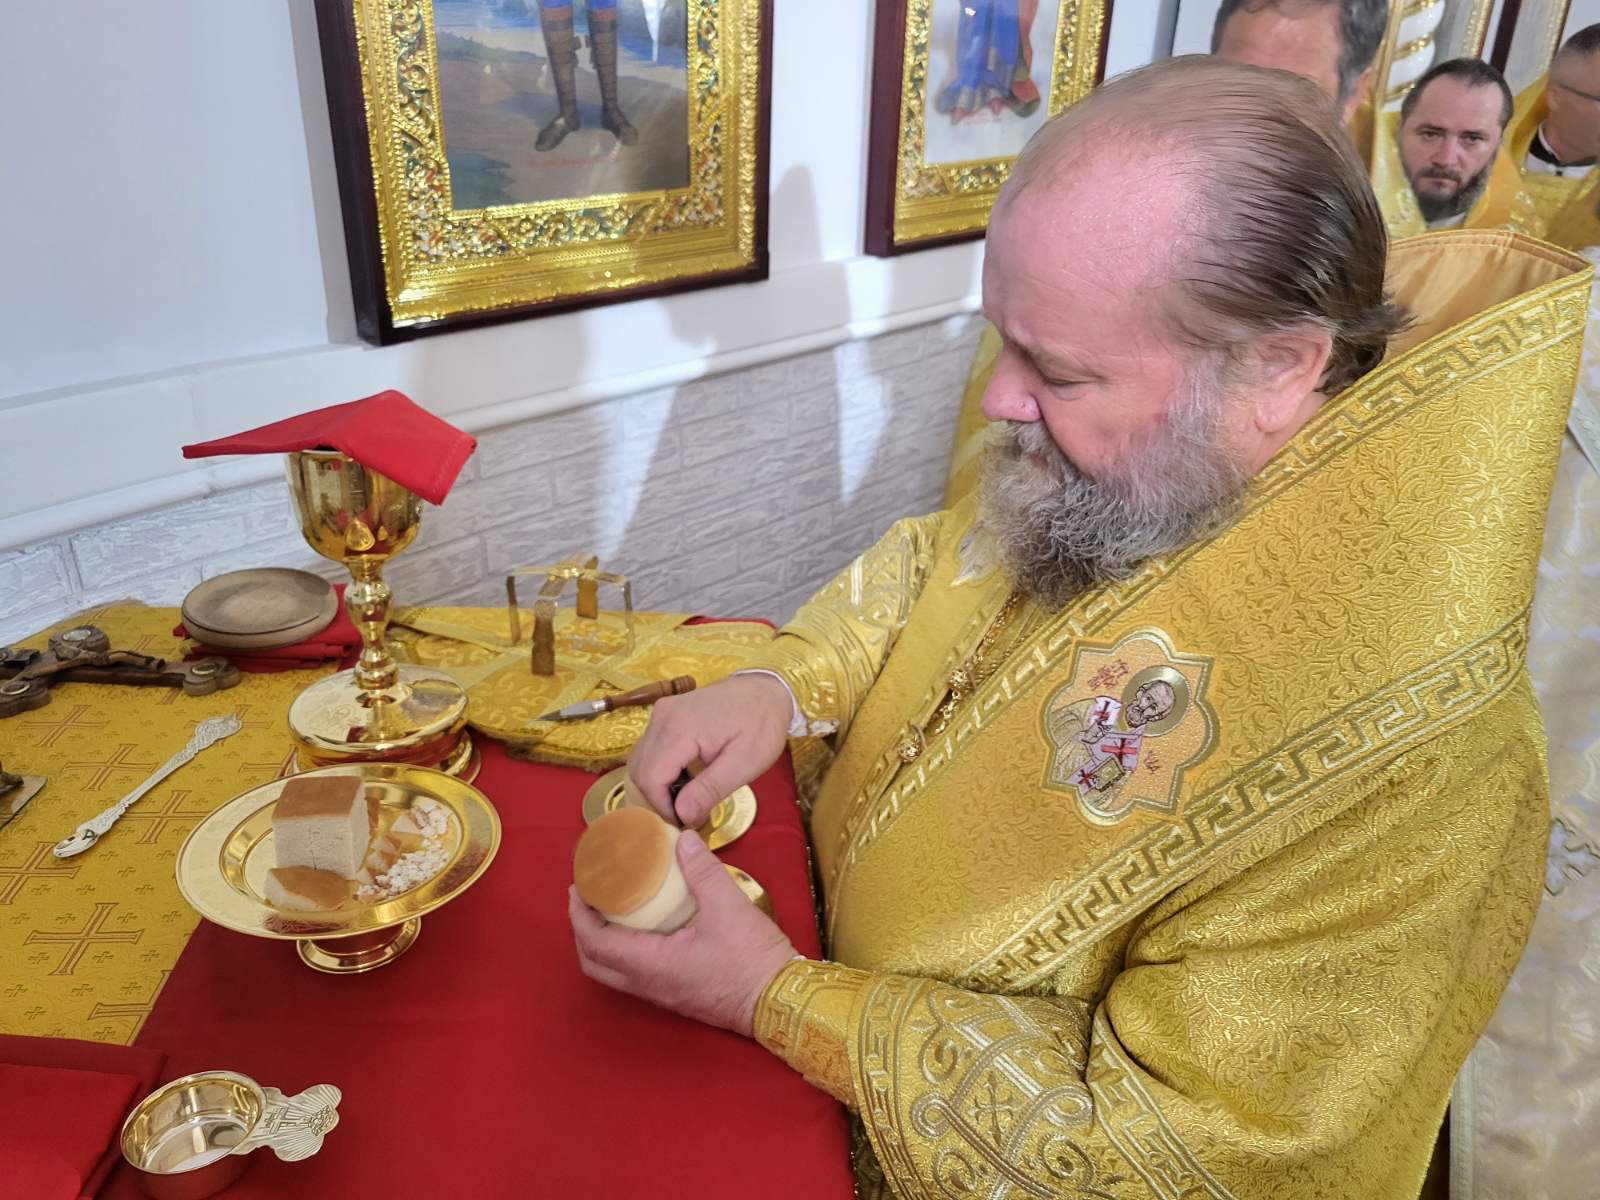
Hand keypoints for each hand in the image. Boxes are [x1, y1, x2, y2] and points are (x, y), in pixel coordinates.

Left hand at [569, 830, 797, 1035]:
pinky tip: (644, 926)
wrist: (781, 1000)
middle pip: (594, 963)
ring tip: (611, 908)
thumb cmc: (753, 959)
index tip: (577, 887)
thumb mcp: (729, 907)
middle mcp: (649, 985)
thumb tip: (683, 840)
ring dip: (603, 942)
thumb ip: (703, 871)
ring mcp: (662, 994)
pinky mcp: (676, 995)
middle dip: (583, 930)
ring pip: (613, 973)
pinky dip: (625, 951)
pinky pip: (634, 975)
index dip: (579, 915)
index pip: (595, 943)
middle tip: (589, 897)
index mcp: (652, 965)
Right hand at [627, 672, 792, 827]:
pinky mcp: (666, 713)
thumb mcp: (745, 763)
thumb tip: (682, 816)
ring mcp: (662, 712)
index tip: (685, 822)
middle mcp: (663, 717)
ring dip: (658, 785)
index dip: (662, 807)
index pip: (650, 778)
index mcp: (680, 728)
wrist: (769, 689)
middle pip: (640, 770)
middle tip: (687, 813)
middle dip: (658, 798)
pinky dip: (661, 769)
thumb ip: (710, 789)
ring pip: (641, 760)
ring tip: (688, 797)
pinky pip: (651, 748)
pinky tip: (687, 776)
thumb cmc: (762, 724)